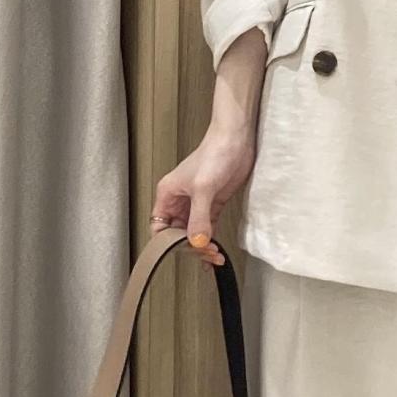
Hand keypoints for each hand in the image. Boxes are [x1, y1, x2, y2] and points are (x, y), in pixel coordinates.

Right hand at [150, 124, 256, 271]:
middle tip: (207, 253)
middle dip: (191, 247)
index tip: (185, 250)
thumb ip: (199, 217)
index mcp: (168, 195)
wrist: (236, 140)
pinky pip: (208, 227)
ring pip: (194, 233)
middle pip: (178, 234)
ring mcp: (197, 203)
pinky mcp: (213, 204)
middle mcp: (179, 201)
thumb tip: (197, 242)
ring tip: (215, 257)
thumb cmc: (214, 153)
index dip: (170, 242)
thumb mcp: (203, 188)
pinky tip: (216, 251)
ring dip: (203, 247)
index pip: (160, 227)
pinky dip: (211, 240)